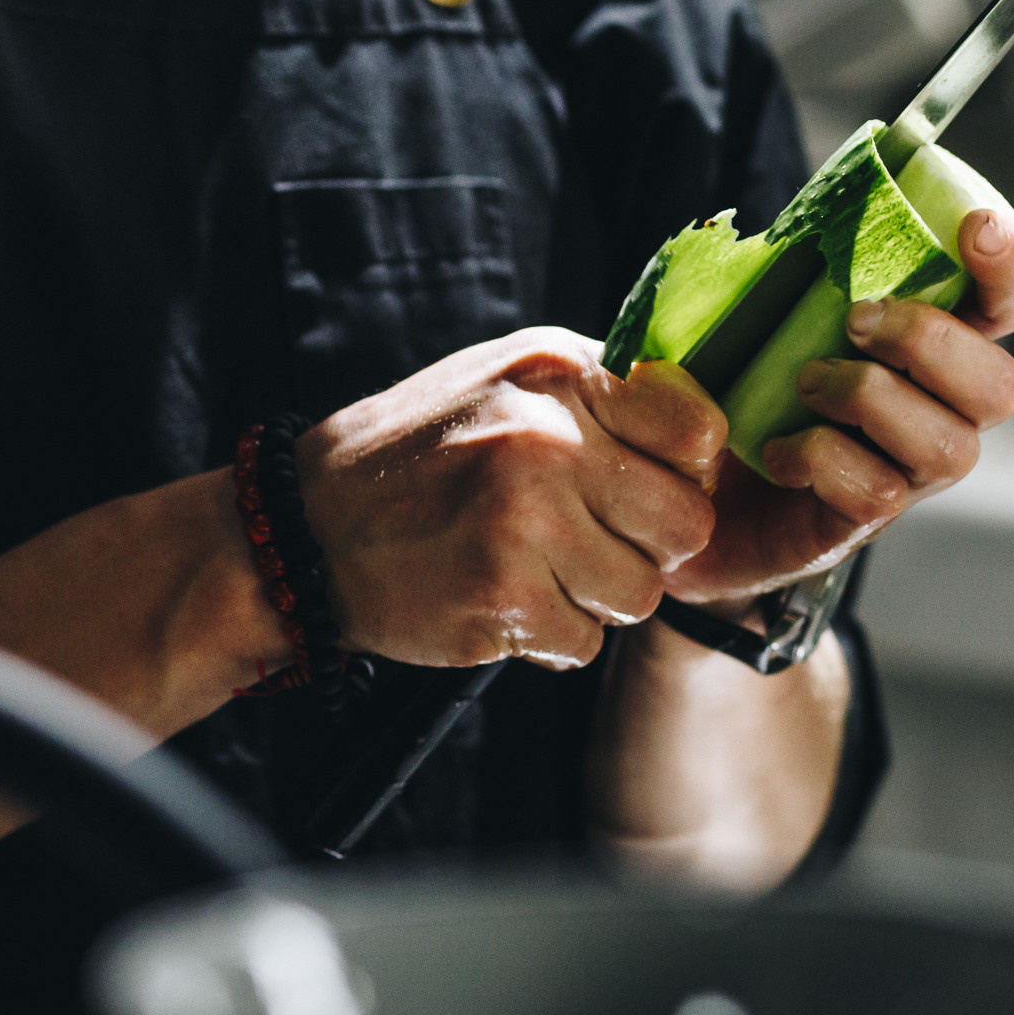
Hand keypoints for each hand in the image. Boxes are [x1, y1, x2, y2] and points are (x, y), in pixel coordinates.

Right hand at [297, 328, 723, 668]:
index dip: (684, 474)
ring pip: (641, 593)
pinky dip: (551, 638)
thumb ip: (603, 396)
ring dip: (596, 599)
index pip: (700, 432)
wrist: (306, 526)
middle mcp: (547, 436)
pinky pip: (586, 643)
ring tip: (533, 568)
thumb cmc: (422, 454)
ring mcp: (525, 518)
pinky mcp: (503, 596)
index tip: (641, 486)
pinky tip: (501, 600)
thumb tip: (707, 436)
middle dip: (647, 548)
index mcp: (559, 371)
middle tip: (586, 542)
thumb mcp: (509, 383)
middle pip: (687, 525)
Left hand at [664, 207, 1013, 605]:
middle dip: (932, 340)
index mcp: (931, 348)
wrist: (683, 486)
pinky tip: (778, 451)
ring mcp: (907, 476)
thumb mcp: (758, 308)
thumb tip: (797, 225)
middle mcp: (940, 415)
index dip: (1011, 267)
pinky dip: (823, 458)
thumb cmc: (734, 379)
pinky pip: (877, 494)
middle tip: (856, 319)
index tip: (976, 229)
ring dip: (871, 397)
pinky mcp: (859, 523)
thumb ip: (791, 267)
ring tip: (806, 382)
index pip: (1006, 306)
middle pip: (1001, 387)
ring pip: (949, 447)